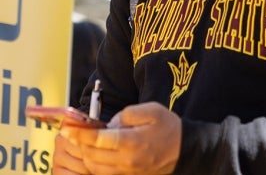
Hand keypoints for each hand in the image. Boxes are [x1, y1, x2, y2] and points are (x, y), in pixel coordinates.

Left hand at [60, 102, 181, 174]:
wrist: (184, 149)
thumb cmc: (168, 127)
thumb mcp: (153, 110)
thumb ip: (128, 113)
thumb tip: (109, 124)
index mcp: (133, 141)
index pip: (98, 139)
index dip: (79, 134)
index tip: (67, 128)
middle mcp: (127, 160)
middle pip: (92, 156)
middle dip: (80, 145)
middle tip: (75, 133)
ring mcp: (127, 171)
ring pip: (95, 168)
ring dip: (86, 156)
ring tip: (86, 144)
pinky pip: (104, 174)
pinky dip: (95, 165)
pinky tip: (96, 154)